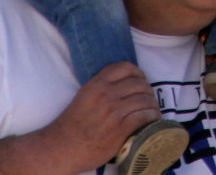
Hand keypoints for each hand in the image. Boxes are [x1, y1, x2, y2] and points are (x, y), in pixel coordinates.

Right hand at [45, 62, 162, 171]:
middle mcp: (106, 95)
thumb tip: (125, 82)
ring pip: (145, 99)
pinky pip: (144, 116)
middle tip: (148, 99)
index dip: (138, 72)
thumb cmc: (73, 124)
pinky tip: (152, 120)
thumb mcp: (84, 96)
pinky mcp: (120, 128)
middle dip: (147, 90)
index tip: (141, 80)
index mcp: (96, 84)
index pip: (126, 67)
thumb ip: (102, 86)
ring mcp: (114, 112)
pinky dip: (152, 117)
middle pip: (139, 83)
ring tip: (152, 110)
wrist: (63, 148)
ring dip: (152, 105)